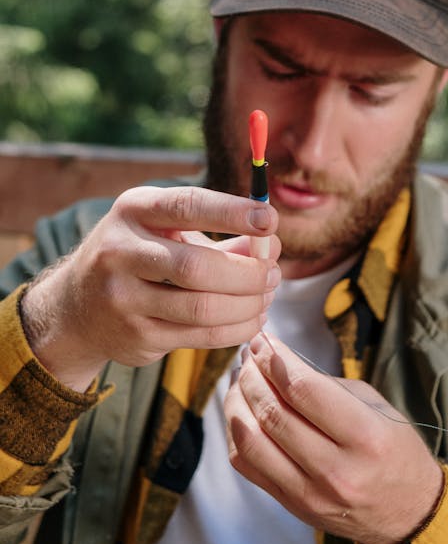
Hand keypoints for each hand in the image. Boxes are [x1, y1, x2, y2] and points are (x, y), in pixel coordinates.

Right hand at [21, 186, 280, 390]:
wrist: (76, 307)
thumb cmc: (137, 256)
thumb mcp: (165, 230)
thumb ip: (219, 235)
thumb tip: (271, 245)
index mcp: (133, 210)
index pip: (187, 206)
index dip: (232, 213)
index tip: (270, 220)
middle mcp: (121, 251)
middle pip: (197, 267)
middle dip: (248, 273)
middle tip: (274, 273)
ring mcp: (124, 298)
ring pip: (202, 308)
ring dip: (248, 304)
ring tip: (267, 295)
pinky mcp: (136, 336)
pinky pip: (200, 336)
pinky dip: (237, 328)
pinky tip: (253, 318)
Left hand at [225, 333, 442, 543]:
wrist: (409, 512)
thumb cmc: (393, 449)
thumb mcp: (374, 406)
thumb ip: (326, 386)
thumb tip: (276, 361)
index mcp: (364, 436)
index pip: (302, 389)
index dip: (274, 358)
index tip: (261, 340)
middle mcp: (336, 469)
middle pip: (272, 412)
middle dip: (252, 374)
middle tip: (248, 354)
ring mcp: (310, 493)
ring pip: (251, 440)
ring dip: (237, 400)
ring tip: (240, 378)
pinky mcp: (292, 504)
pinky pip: (246, 464)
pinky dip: (235, 431)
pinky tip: (241, 410)